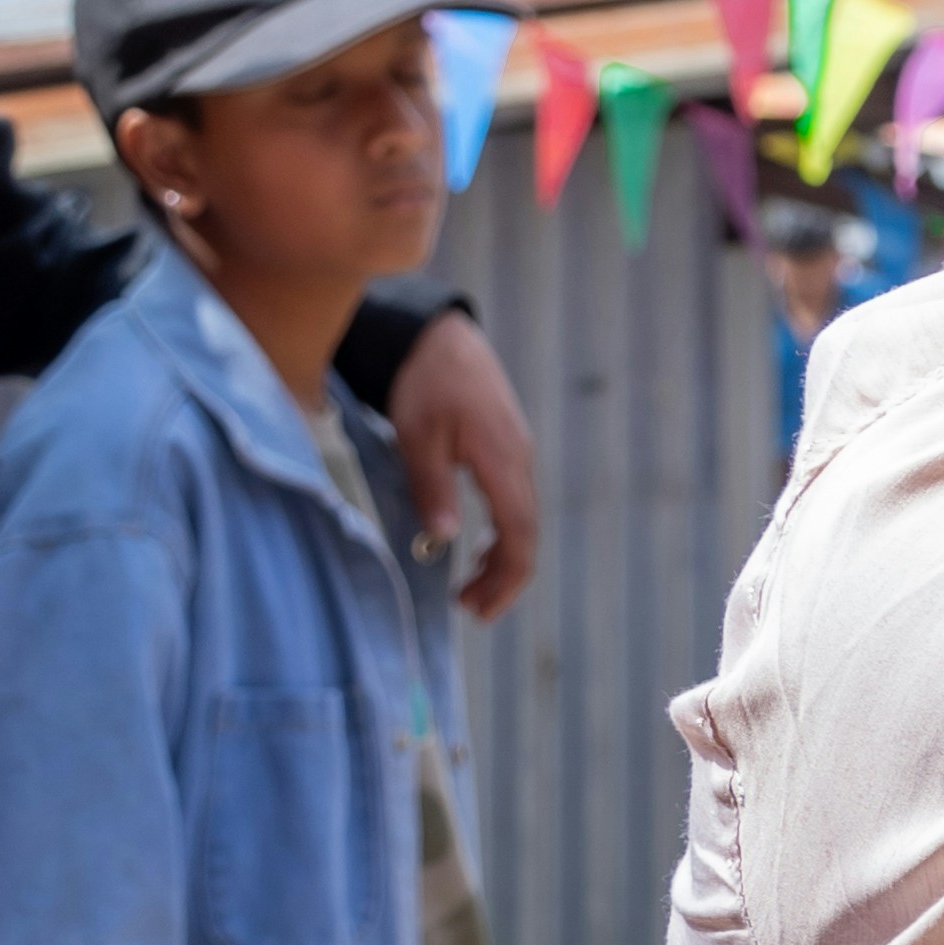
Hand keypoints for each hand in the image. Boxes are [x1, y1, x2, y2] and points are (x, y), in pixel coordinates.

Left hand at [385, 313, 540, 617]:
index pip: (519, 534)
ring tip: (468, 586)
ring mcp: (517, 453)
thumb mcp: (417, 438)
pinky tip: (476, 544)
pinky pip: (513, 501)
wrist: (438, 335)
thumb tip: (445, 540)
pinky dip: (499, 533)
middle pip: (526, 533)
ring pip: (521, 519)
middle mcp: (520, 461)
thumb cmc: (423, 382)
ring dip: (500, 557)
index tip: (482, 609)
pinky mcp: (506, 447)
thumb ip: (432, 489)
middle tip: (470, 608)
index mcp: (503, 461)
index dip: (507, 578)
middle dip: (503, 577)